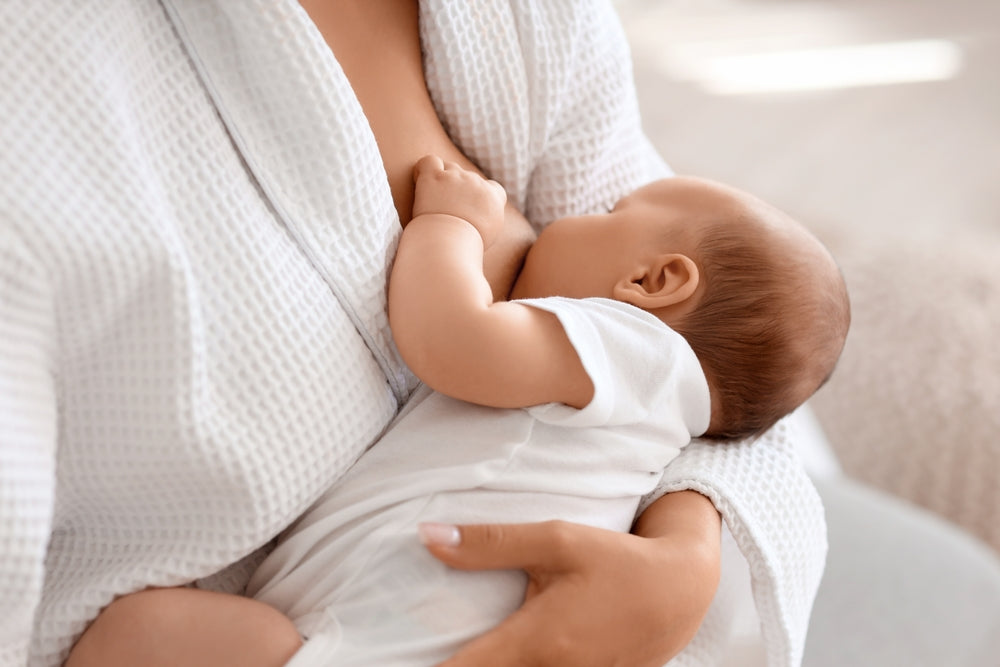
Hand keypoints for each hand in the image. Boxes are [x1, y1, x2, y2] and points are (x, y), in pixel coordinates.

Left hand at [412, 155, 506, 247]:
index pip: (492, 187)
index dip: (479, 194)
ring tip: (430, 199)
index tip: (468, 207)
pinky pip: (429, 162)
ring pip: (449, 167)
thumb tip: (480, 216)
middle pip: (467, 177)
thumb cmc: (466, 246)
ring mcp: (455, 178)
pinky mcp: (434, 177)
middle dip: (456, 189)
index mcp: (493, 198)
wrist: (450, 244)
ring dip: (440, 180)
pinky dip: (423, 169)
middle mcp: (476, 183)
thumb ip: (487, 219)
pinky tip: (420, 182)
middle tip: (444, 209)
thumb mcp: (488, 236)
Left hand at [420, 509, 720, 665]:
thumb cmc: (616, 560)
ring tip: (461, 649)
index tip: (386, 657)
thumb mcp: (555, 539)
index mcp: (535, 641)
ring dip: (486, 665)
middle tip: (412, 651)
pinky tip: (501, 651)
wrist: (681, 591)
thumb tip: (426, 537)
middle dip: (455, 666)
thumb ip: (490, 543)